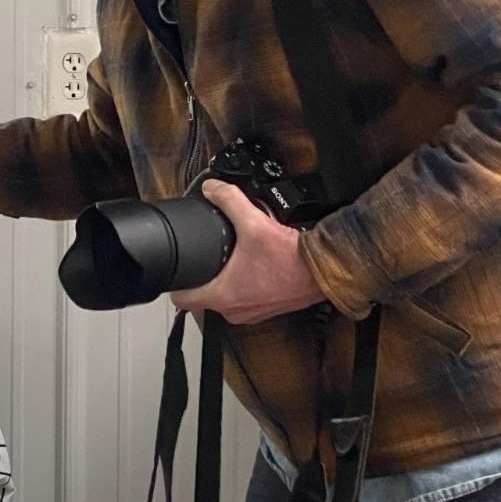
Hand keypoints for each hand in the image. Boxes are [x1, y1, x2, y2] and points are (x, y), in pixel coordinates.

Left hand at [170, 180, 325, 323]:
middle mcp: (235, 310)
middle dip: (200, 280)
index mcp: (224, 295)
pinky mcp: (266, 309)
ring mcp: (251, 313)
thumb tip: (213, 188)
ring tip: (225, 262)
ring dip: (223, 283)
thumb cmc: (292, 259)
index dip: (174, 284)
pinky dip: (242, 286)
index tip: (176, 271)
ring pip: (224, 300)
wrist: (326, 271)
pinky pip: (244, 300)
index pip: (181, 299)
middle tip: (201, 260)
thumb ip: (229, 201)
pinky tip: (248, 268)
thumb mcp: (254, 223)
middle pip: (202, 298)